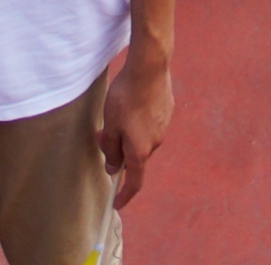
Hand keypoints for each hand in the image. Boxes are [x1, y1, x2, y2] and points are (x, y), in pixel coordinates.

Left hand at [97, 40, 179, 204]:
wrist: (149, 67)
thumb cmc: (126, 97)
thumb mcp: (110, 125)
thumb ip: (112, 150)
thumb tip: (114, 167)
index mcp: (140, 150)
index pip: (134, 182)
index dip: (125, 195)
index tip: (116, 203)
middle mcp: (155, 143)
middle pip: (135, 157)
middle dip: (118, 152)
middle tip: (102, 136)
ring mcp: (163, 127)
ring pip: (142, 139)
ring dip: (128, 135)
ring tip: (116, 114)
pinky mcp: (167, 111)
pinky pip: (150, 124)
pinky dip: (138, 122)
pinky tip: (132, 104)